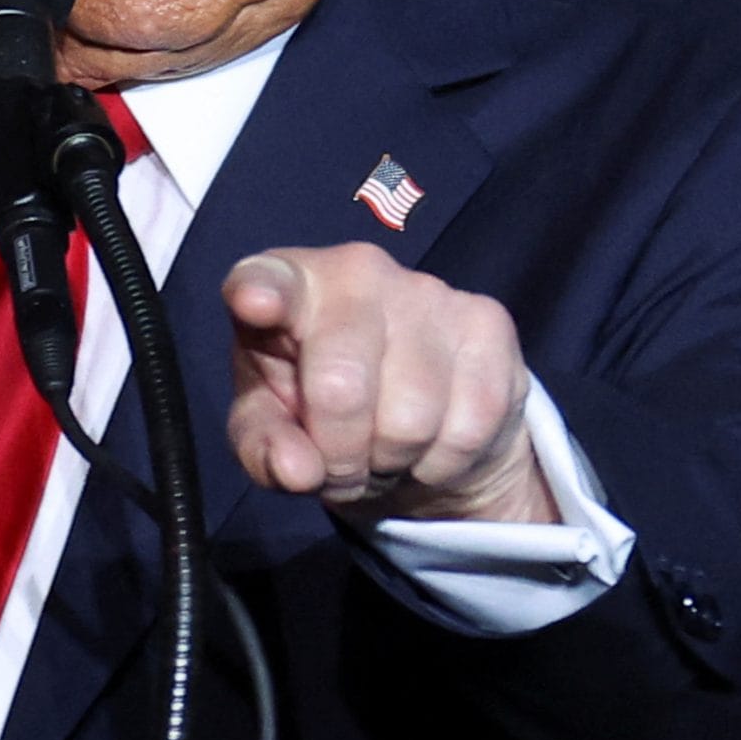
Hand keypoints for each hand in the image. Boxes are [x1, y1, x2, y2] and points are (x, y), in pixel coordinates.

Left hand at [222, 244, 556, 524]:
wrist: (417, 423)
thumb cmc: (322, 410)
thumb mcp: (272, 432)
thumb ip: (265, 449)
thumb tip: (296, 469)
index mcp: (288, 286)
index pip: (267, 281)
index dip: (259, 292)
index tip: (253, 303)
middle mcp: (357, 270)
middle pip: (342, 387)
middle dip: (340, 453)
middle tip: (342, 462)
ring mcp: (428, 290)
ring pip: (410, 419)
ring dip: (393, 460)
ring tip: (384, 449)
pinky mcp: (488, 323)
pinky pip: (467, 427)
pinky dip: (442, 460)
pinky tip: (429, 442)